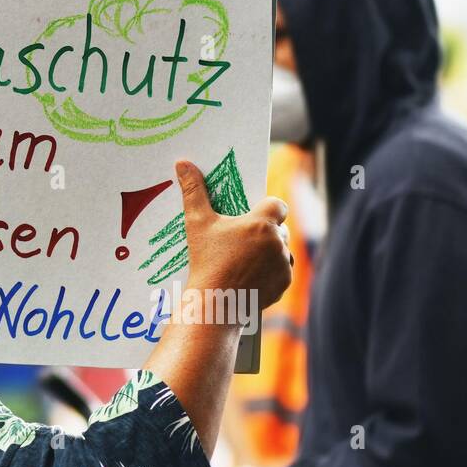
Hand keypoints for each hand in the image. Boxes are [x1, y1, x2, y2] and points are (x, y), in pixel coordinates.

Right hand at [175, 159, 291, 310]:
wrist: (215, 303)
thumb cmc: (206, 260)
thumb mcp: (197, 223)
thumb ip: (193, 190)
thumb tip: (182, 162)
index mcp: (260, 223)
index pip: (278, 204)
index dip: (267, 207)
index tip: (252, 215)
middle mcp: (277, 242)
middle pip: (278, 228)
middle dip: (264, 231)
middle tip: (241, 239)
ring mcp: (283, 264)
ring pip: (281, 250)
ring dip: (269, 251)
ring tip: (245, 258)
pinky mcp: (283, 284)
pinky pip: (281, 272)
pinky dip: (269, 272)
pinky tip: (249, 275)